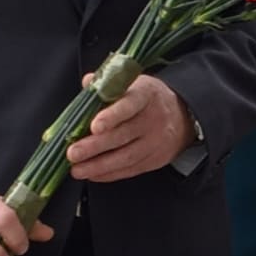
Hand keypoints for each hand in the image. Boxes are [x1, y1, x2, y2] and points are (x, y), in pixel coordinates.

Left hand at [68, 73, 192, 183]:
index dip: (112, 116)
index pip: (129, 105)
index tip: (94, 126)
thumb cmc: (148, 99)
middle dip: (95, 146)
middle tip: (72, 153)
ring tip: (77, 169)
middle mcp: (153, 118)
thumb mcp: (133, 82)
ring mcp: (155, 141)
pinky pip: (130, 169)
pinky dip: (109, 174)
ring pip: (126, 157)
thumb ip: (108, 83)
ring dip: (98, 165)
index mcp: (146, 94)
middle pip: (123, 135)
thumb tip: (88, 82)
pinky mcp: (155, 159)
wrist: (183, 116)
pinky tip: (93, 174)